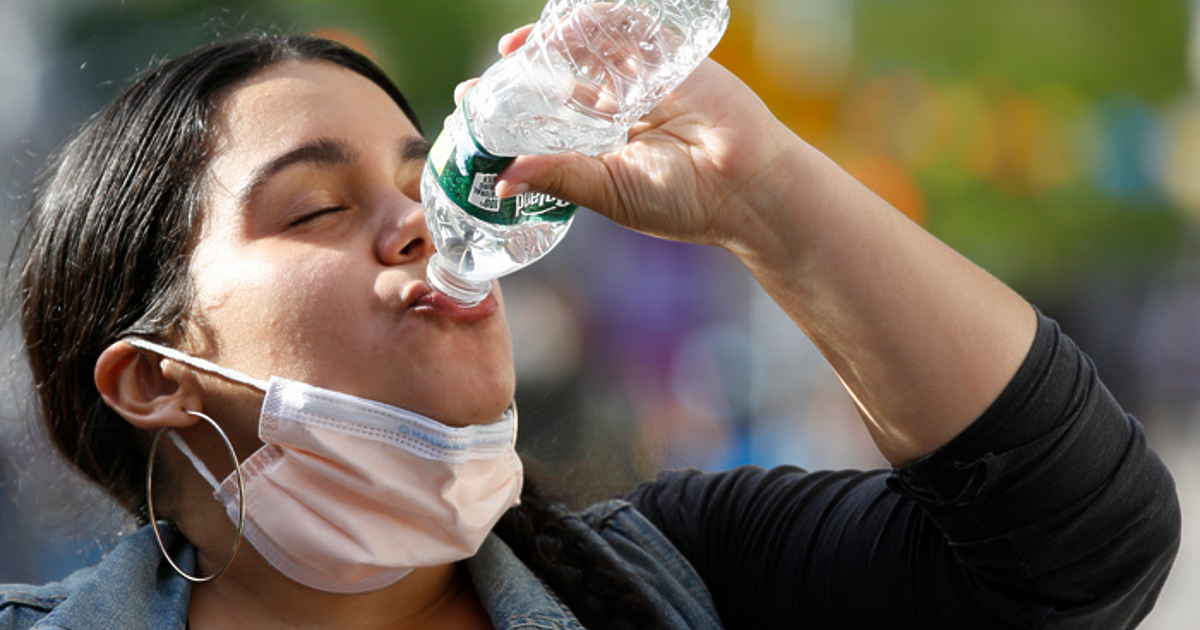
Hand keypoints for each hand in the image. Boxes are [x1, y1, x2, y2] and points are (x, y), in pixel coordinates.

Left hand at [461, 24, 803, 249]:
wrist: (746, 185)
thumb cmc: (683, 200)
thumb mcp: (607, 190)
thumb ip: (558, 177)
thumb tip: (501, 180)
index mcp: (607, 149)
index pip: (549, 124)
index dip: (512, 116)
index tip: (473, 110)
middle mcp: (622, 113)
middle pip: (561, 83)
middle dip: (522, 79)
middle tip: (484, 81)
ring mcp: (644, 83)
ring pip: (588, 53)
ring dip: (549, 47)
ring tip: (514, 51)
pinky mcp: (668, 59)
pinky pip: (627, 29)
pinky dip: (593, 21)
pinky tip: (559, 30)